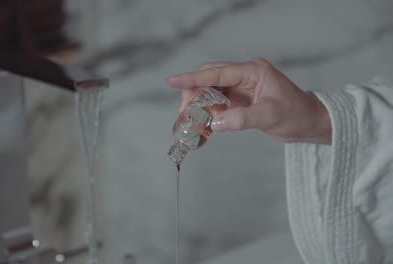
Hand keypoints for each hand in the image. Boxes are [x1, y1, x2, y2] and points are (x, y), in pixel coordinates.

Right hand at [167, 58, 331, 143]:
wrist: (308, 123)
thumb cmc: (296, 114)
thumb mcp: (270, 115)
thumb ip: (242, 118)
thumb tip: (215, 122)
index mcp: (252, 71)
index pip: (217, 73)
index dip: (192, 78)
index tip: (172, 80)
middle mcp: (244, 76)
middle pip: (208, 78)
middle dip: (192, 94)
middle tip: (184, 114)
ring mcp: (241, 88)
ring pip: (210, 92)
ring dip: (198, 105)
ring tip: (190, 123)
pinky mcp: (239, 101)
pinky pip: (217, 104)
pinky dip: (208, 114)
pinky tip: (203, 127)